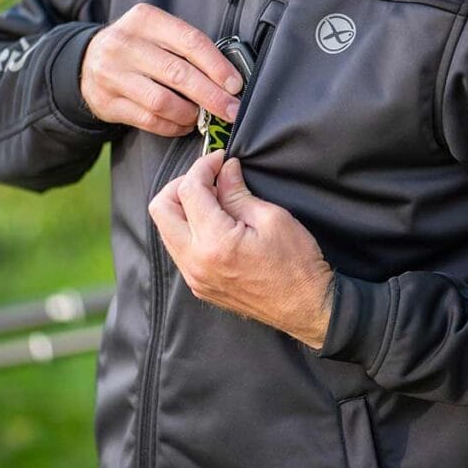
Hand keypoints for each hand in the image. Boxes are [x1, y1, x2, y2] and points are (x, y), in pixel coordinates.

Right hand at [80, 4, 243, 136]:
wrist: (86, 60)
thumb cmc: (136, 47)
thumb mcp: (156, 32)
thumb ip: (186, 47)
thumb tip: (228, 79)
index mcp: (145, 19)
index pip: (190, 41)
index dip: (217, 66)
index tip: (235, 85)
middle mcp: (125, 44)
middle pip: (178, 74)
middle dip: (212, 96)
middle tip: (232, 110)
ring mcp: (112, 74)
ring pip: (162, 101)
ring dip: (190, 114)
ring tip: (202, 118)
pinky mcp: (107, 102)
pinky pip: (148, 120)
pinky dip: (173, 126)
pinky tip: (184, 124)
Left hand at [148, 151, 333, 349]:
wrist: (307, 308)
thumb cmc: (297, 265)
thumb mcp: (272, 218)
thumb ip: (238, 193)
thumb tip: (224, 171)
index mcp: (214, 242)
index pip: (188, 191)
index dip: (202, 167)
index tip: (220, 160)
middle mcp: (195, 262)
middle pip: (160, 209)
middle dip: (180, 185)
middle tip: (208, 178)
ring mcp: (194, 277)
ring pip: (166, 230)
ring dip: (182, 207)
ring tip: (214, 198)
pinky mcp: (199, 286)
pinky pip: (179, 249)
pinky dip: (189, 229)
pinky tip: (215, 222)